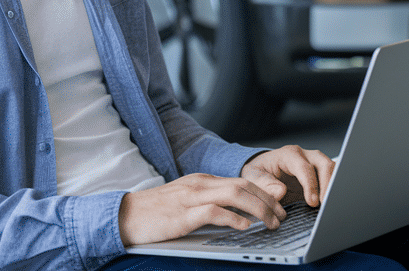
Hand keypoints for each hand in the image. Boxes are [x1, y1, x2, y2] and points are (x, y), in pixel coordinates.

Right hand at [118, 173, 287, 245]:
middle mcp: (200, 184)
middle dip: (268, 200)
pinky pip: (215, 212)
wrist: (125, 214)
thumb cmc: (155, 212)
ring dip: (259, 209)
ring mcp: (192, 197)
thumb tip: (235, 215)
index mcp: (202, 181)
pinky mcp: (184, 213)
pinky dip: (234, 219)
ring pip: (235, 195)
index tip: (278, 206)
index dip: (263, 193)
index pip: (240, 181)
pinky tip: (245, 227)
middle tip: (282, 215)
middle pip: (243, 185)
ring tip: (272, 222)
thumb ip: (208, 203)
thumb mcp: (186, 202)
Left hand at [240, 145, 334, 207]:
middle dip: (328, 184)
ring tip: (330, 206)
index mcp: (288, 154)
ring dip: (334, 187)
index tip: (312, 202)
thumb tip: (280, 191)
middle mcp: (305, 156)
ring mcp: (314, 164)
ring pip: (332, 170)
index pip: (304, 167)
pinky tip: (330, 204)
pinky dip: (334, 190)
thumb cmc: (257, 173)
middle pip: (324, 164)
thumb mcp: (252, 177)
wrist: (261, 172)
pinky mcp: (320, 175)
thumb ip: (263, 183)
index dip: (310, 184)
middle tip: (326, 204)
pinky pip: (333, 179)